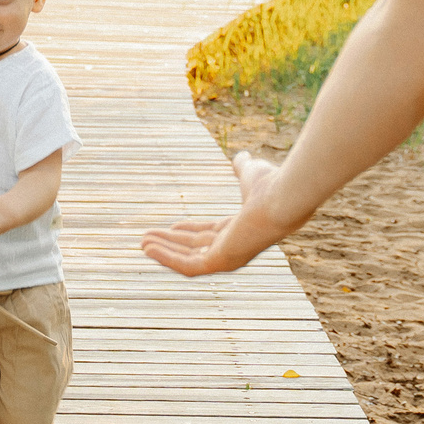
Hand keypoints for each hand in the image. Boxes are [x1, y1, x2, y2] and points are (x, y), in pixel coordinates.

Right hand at [141, 152, 292, 276]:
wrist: (282, 197)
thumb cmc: (271, 185)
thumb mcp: (251, 173)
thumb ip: (244, 168)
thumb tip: (241, 156)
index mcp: (242, 229)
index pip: (211, 235)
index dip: (189, 230)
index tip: (171, 224)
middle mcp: (236, 247)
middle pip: (196, 248)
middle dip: (171, 243)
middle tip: (146, 238)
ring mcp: (229, 257)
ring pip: (189, 259)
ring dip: (164, 252)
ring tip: (142, 244)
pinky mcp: (221, 262)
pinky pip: (188, 266)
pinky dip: (167, 259)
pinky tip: (148, 249)